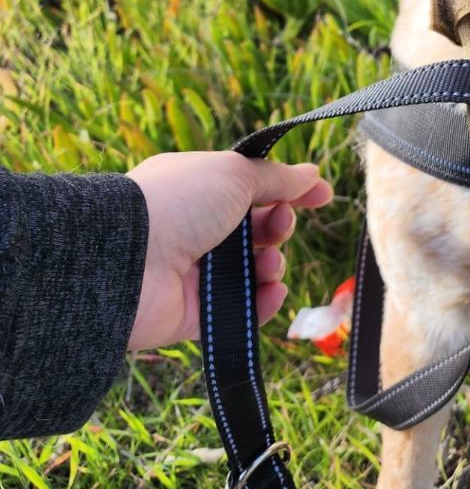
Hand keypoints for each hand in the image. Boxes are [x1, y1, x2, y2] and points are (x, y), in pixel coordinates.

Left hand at [126, 152, 332, 350]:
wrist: (127, 259)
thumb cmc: (180, 202)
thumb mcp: (236, 174)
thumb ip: (278, 178)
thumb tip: (312, 175)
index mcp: (200, 189)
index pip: (254, 189)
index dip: (290, 192)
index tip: (323, 196)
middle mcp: (196, 229)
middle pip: (257, 231)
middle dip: (279, 228)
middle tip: (278, 226)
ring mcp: (194, 273)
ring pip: (253, 271)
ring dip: (272, 265)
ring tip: (268, 265)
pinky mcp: (193, 314)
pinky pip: (241, 312)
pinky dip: (263, 304)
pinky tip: (273, 292)